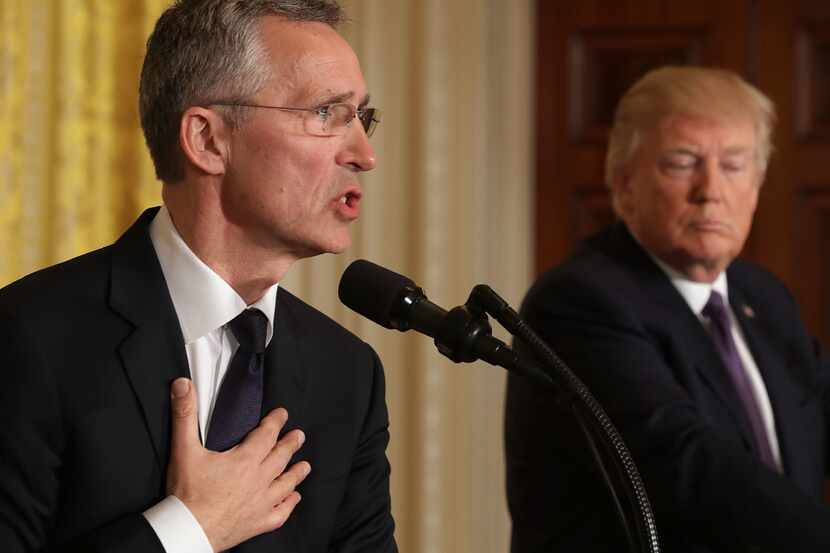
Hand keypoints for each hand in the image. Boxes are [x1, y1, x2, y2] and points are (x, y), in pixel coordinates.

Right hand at [165, 378, 310, 551]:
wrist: (188, 531)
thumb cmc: (187, 493)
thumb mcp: (184, 449)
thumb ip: (184, 415)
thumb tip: (183, 386)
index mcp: (245, 460)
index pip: (267, 435)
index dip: (276, 422)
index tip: (283, 414)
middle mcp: (259, 479)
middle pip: (281, 457)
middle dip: (291, 444)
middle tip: (300, 435)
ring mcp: (262, 503)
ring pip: (286, 484)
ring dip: (296, 473)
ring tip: (304, 465)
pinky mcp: (258, 522)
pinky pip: (281, 513)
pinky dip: (289, 504)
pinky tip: (293, 499)